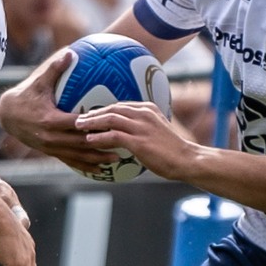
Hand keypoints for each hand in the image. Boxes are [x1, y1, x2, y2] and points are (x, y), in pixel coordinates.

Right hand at [0, 50, 118, 173]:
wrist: (8, 116)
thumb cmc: (26, 96)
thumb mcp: (39, 82)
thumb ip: (55, 68)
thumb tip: (70, 52)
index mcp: (50, 120)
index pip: (76, 124)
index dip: (93, 125)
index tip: (111, 124)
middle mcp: (51, 137)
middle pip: (81, 144)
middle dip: (101, 145)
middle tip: (122, 144)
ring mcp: (50, 147)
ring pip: (77, 156)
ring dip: (97, 159)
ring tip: (116, 159)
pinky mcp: (50, 152)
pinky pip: (70, 161)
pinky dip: (85, 166)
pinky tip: (100, 170)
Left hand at [77, 101, 197, 180]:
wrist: (186, 159)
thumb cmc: (172, 150)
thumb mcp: (158, 132)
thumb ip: (144, 128)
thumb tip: (130, 134)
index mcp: (149, 109)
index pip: (121, 105)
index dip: (104, 108)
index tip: (91, 113)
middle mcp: (144, 114)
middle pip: (113, 108)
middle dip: (93, 112)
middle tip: (78, 118)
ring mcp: (142, 127)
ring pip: (110, 119)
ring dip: (92, 122)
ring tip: (79, 126)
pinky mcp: (139, 141)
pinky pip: (113, 136)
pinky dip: (99, 137)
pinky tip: (89, 140)